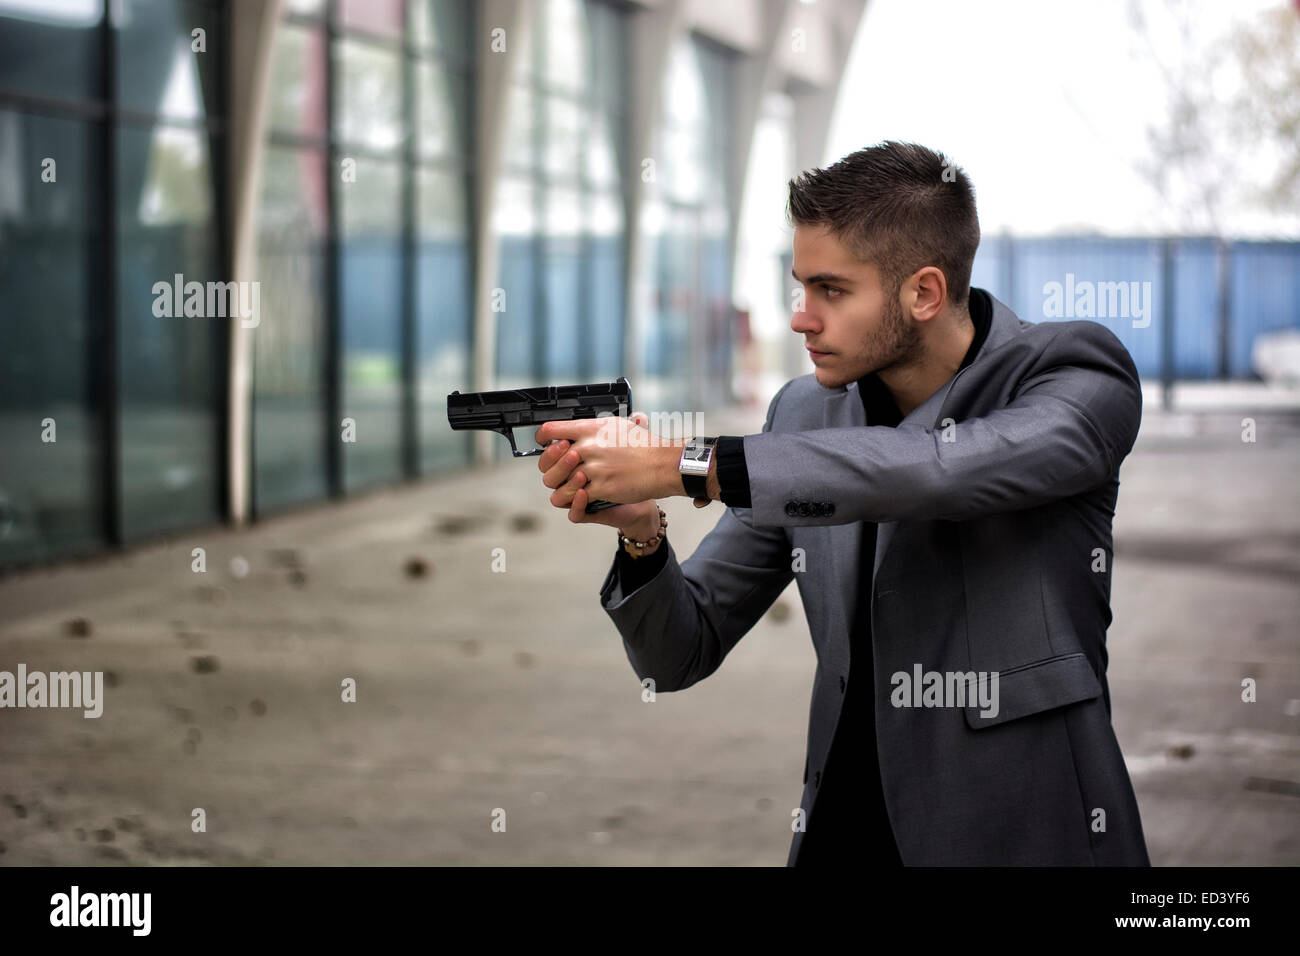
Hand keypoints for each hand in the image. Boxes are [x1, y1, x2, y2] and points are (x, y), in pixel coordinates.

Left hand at [537, 413, 660, 528]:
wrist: (663, 465)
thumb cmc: (645, 446)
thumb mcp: (619, 425)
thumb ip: (595, 427)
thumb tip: (579, 427)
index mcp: (590, 429)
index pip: (551, 430)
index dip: (543, 438)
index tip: (545, 443)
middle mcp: (587, 447)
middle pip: (548, 462)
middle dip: (550, 468)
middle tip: (559, 470)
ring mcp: (592, 469)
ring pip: (559, 484)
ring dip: (562, 487)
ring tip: (572, 486)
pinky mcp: (600, 488)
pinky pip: (577, 497)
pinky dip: (579, 499)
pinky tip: (586, 495)